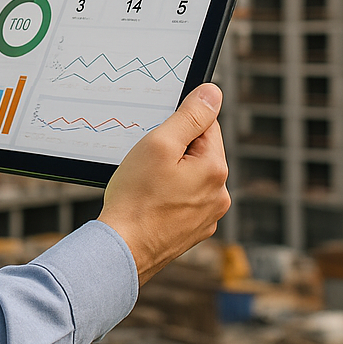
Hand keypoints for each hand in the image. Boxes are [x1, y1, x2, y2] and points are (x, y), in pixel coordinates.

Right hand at [98, 83, 229, 285]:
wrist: (123, 250)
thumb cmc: (136, 197)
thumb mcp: (159, 144)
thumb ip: (189, 116)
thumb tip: (214, 93)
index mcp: (215, 169)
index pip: (206, 125)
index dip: (177, 123)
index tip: (157, 135)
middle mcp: (219, 194)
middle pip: (198, 151)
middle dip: (173, 149)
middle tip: (146, 160)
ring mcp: (207, 216)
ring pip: (190, 176)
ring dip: (170, 172)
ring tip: (145, 183)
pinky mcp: (193, 230)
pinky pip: (183, 199)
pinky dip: (167, 194)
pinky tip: (148, 201)